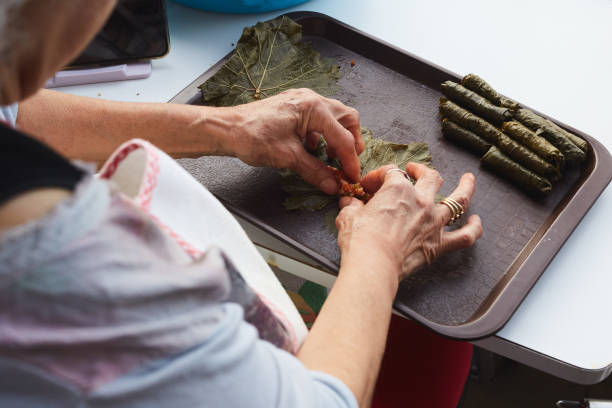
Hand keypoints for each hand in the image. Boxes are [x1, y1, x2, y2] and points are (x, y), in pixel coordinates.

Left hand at [226, 88, 362, 193]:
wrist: (227, 129)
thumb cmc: (252, 136)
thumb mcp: (288, 157)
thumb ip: (315, 171)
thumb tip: (332, 183)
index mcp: (313, 108)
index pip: (343, 138)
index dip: (350, 161)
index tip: (352, 176)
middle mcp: (311, 99)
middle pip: (347, 119)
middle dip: (350, 142)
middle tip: (348, 163)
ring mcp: (302, 100)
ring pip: (334, 117)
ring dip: (337, 137)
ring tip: (330, 158)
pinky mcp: (294, 107)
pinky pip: (318, 118)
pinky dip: (322, 134)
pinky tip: (312, 148)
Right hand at [335, 163, 481, 279]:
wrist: (373, 264)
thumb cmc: (360, 240)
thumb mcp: (348, 217)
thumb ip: (351, 207)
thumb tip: (348, 203)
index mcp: (398, 189)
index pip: (391, 173)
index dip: (378, 176)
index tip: (368, 186)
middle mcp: (421, 201)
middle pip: (430, 177)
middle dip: (422, 171)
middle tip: (415, 170)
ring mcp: (434, 222)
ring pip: (458, 199)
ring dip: (465, 188)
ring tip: (468, 180)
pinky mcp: (439, 244)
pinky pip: (465, 236)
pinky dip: (473, 228)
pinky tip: (476, 221)